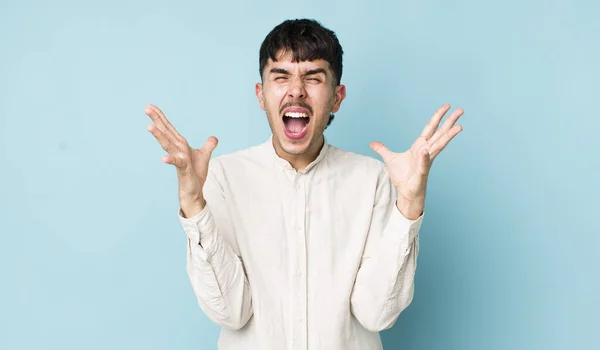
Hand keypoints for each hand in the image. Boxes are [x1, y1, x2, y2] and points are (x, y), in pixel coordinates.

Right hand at [145, 104, 217, 216]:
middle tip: (146, 108)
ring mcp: (178, 158)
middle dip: (157, 120)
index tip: (150, 106)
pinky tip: (164, 158)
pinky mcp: (183, 169)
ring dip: (159, 136)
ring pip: (168, 145)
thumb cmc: (195, 173)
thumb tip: (214, 138)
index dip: (161, 117)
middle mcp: (177, 149)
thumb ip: (208, 146)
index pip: (169, 128)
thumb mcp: (204, 156)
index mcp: (180, 144)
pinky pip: (177, 163)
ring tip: (149, 126)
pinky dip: (170, 160)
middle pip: (166, 132)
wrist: (194, 191)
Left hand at [370, 104, 463, 219]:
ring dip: (448, 136)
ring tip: (458, 127)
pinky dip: (424, 157)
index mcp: (420, 145)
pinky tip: (426, 150)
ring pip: (439, 146)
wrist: (405, 192)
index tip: (447, 106)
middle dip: (450, 122)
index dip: (438, 116)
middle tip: (461, 110)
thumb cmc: (403, 176)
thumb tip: (373, 143)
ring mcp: (426, 161)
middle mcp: (426, 151)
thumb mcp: (390, 159)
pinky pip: (423, 163)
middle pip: (440, 133)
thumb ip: (383, 149)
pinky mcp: (421, 173)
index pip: (431, 127)